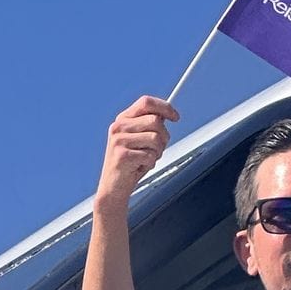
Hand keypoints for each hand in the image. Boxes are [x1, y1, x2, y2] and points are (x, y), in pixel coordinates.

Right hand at [95, 95, 178, 215]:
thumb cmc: (132, 163)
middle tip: (157, 150)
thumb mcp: (141, 140)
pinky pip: (151, 155)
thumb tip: (167, 115)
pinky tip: (139, 167)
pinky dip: (150, 164)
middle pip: (155, 121)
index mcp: (123, 119)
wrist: (114, 187)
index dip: (165, 107)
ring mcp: (118, 140)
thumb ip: (150, 126)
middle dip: (164, 137)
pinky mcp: (122, 155)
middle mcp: (118, 126)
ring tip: (146, 159)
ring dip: (157, 152)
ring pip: (156, 138)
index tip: (176, 117)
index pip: (146, 102)